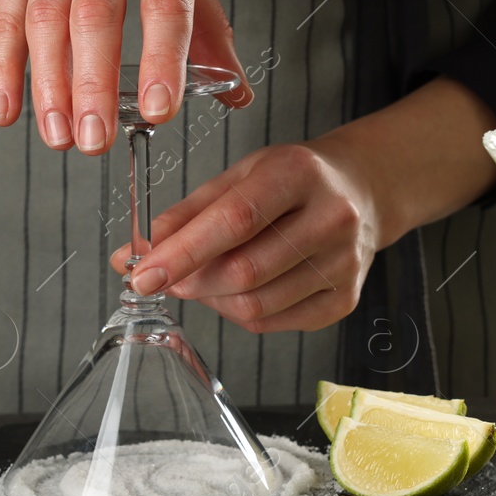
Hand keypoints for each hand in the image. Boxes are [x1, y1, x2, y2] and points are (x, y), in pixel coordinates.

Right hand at [0, 0, 250, 154]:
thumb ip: (207, 23)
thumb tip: (236, 91)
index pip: (164, 3)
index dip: (164, 58)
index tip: (160, 108)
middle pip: (94, 17)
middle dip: (93, 84)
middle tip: (96, 140)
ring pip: (46, 20)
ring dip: (48, 84)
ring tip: (59, 135)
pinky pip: (5, 17)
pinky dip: (2, 68)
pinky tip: (6, 108)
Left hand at [109, 141, 382, 332]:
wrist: (363, 190)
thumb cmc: (294, 179)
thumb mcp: (241, 175)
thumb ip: (187, 214)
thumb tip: (132, 256)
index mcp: (299, 174)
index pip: (235, 221)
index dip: (182, 253)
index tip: (141, 275)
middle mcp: (331, 218)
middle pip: (243, 272)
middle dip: (191, 281)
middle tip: (166, 277)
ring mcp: (344, 264)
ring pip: (255, 304)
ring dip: (212, 299)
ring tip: (205, 278)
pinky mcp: (345, 299)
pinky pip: (273, 322)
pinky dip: (240, 312)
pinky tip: (237, 289)